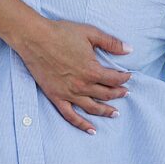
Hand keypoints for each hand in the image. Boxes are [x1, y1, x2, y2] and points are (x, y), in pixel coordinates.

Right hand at [13, 17, 131, 133]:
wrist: (35, 38)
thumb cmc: (62, 33)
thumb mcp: (90, 33)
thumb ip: (111, 43)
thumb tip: (129, 49)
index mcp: (92, 70)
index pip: (115, 79)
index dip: (124, 79)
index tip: (128, 77)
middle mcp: (83, 85)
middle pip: (106, 94)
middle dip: (118, 94)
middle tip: (125, 93)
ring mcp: (69, 93)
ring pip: (92, 108)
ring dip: (106, 111)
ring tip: (115, 113)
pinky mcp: (56, 97)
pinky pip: (71, 116)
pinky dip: (82, 124)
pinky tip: (91, 130)